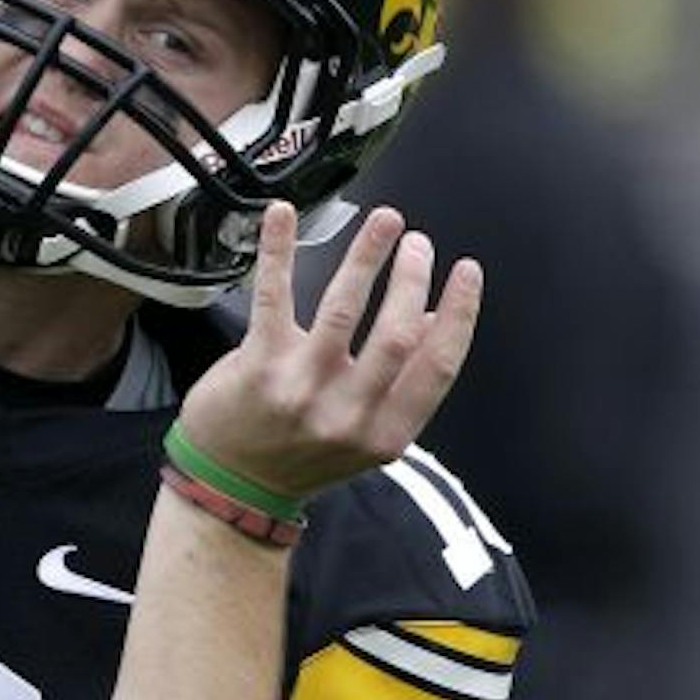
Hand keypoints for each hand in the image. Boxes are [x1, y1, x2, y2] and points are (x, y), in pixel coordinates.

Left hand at [174, 201, 480, 502]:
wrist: (233, 485)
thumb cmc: (302, 456)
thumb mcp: (366, 435)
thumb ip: (401, 382)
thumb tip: (432, 318)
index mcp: (386, 433)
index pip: (438, 365)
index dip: (459, 312)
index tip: (467, 272)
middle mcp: (348, 414)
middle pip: (395, 332)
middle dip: (412, 277)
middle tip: (417, 243)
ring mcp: (301, 389)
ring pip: (344, 308)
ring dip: (368, 255)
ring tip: (384, 222)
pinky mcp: (259, 366)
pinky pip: (275, 296)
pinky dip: (279, 250)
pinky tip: (283, 214)